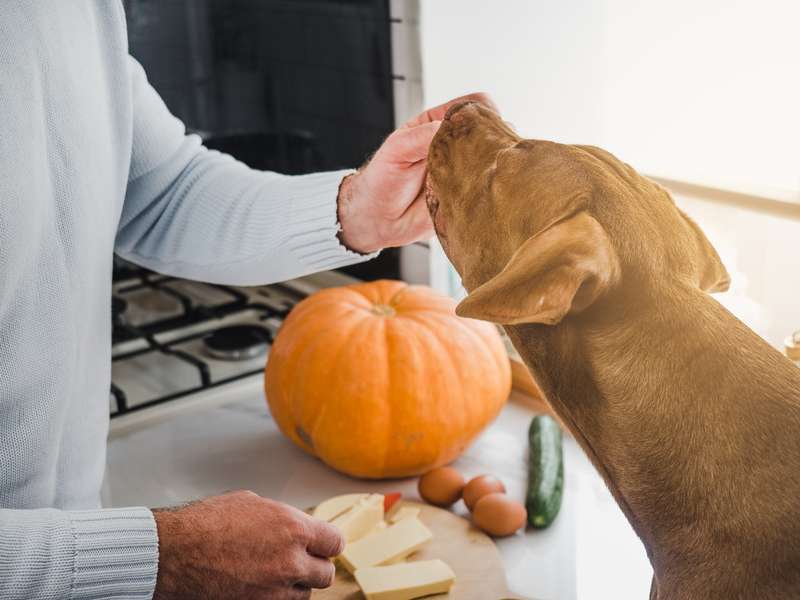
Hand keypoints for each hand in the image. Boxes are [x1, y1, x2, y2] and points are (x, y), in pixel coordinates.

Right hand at [152, 490, 343, 599]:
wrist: (173, 554)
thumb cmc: (205, 524)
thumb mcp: (251, 503)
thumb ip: (282, 518)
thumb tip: (295, 527)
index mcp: (293, 528)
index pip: (335, 542)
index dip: (327, 544)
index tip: (322, 545)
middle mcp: (291, 561)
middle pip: (325, 574)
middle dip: (314, 567)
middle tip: (299, 561)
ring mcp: (275, 590)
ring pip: (304, 594)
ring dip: (294, 585)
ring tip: (271, 573)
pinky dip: (276, 597)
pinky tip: (260, 586)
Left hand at [337, 92, 497, 252]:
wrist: (377, 219)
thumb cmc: (381, 180)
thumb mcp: (396, 150)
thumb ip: (422, 136)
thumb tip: (449, 127)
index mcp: (438, 124)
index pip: (469, 106)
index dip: (481, 111)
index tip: (483, 125)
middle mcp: (455, 145)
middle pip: (488, 130)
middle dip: (493, 138)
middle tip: (483, 153)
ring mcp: (464, 169)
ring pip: (492, 158)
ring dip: (492, 163)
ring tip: (478, 173)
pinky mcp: (468, 194)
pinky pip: (487, 187)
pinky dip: (489, 187)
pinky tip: (480, 190)